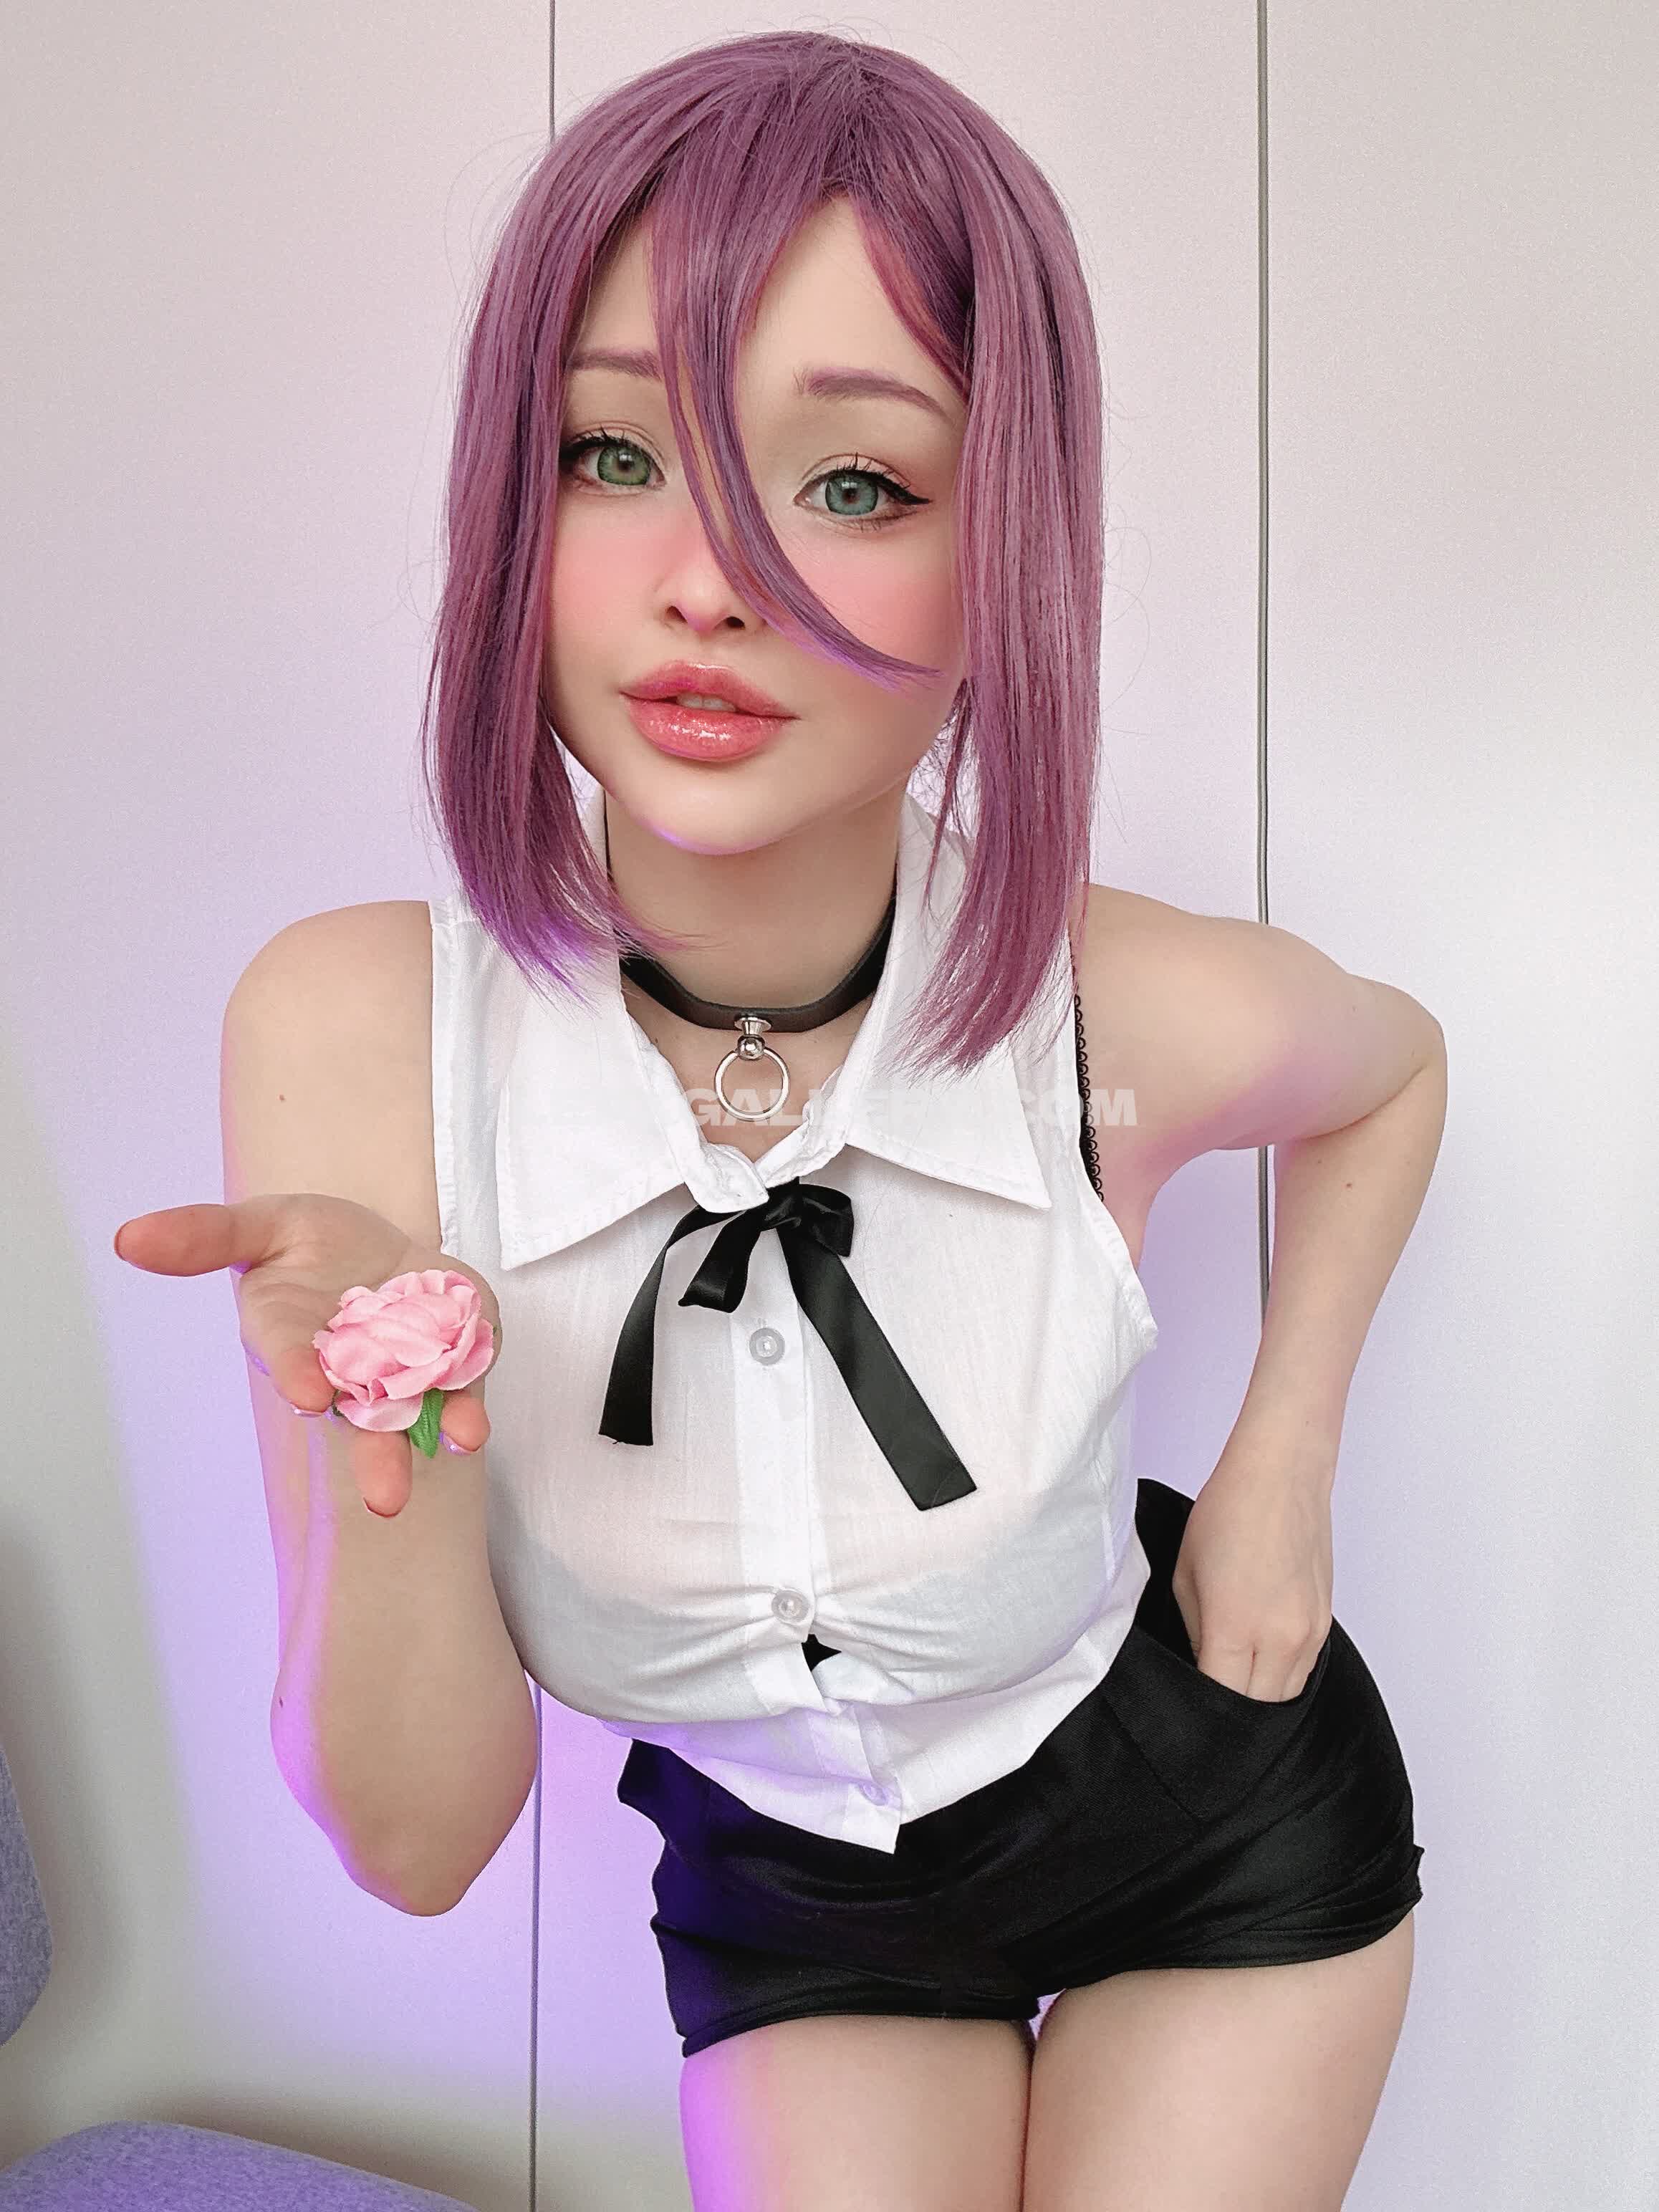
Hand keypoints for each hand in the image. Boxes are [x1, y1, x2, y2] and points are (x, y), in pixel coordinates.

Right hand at [113, 1195, 501, 1519]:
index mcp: (291, 1336)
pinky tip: (477, 1425)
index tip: (308, 1394)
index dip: (297, 1372)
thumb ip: (205, 1235)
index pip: (292, 1359)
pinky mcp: (455, 1353)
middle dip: (376, 1454)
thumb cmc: (308, 1242)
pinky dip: (472, 1400)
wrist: (376, 1245)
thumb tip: (128, 1238)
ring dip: (438, 1431)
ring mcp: (404, 1366)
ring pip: (419, 1409)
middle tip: (387, 1500)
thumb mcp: (260, 1224)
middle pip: (361, 1413)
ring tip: (463, 1445)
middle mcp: (346, 1366)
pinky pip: (466, 1380)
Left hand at [1168, 1459, 1333, 1700]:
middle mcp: (1280, 1638)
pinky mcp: (1326, 1624)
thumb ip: (1194, 1633)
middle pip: (1257, 1710)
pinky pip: (1303, 1673)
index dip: (1201, 1715)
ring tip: (1233, 1680)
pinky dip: (1280, 1677)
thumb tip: (1203, 1666)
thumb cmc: (1225, 1515)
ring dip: (1259, 1698)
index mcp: (1235, 1626)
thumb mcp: (1185, 1576)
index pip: (1221, 1700)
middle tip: (1207, 1703)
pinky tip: (1259, 1659)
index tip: (1185, 1717)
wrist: (1282, 1476)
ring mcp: (1310, 1633)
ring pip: (1285, 1698)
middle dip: (1230, 1713)